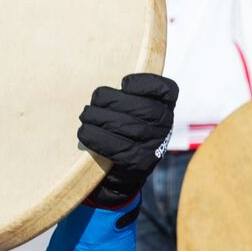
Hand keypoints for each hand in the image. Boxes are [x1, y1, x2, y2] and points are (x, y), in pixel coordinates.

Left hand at [78, 73, 177, 207]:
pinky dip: (94, 136)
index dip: (145, 84)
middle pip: (138, 107)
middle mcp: (165, 126)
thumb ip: (130, 95)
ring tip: (85, 115)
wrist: (124, 172)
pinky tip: (84, 132)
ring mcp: (153, 146)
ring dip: (97, 117)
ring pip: (123, 125)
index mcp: (166, 108)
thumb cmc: (125, 131)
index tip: (125, 84)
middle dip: (109, 101)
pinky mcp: (137, 162)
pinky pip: (113, 145)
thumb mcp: (135, 111)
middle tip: (93, 102)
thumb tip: (106, 78)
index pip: (166, 90)